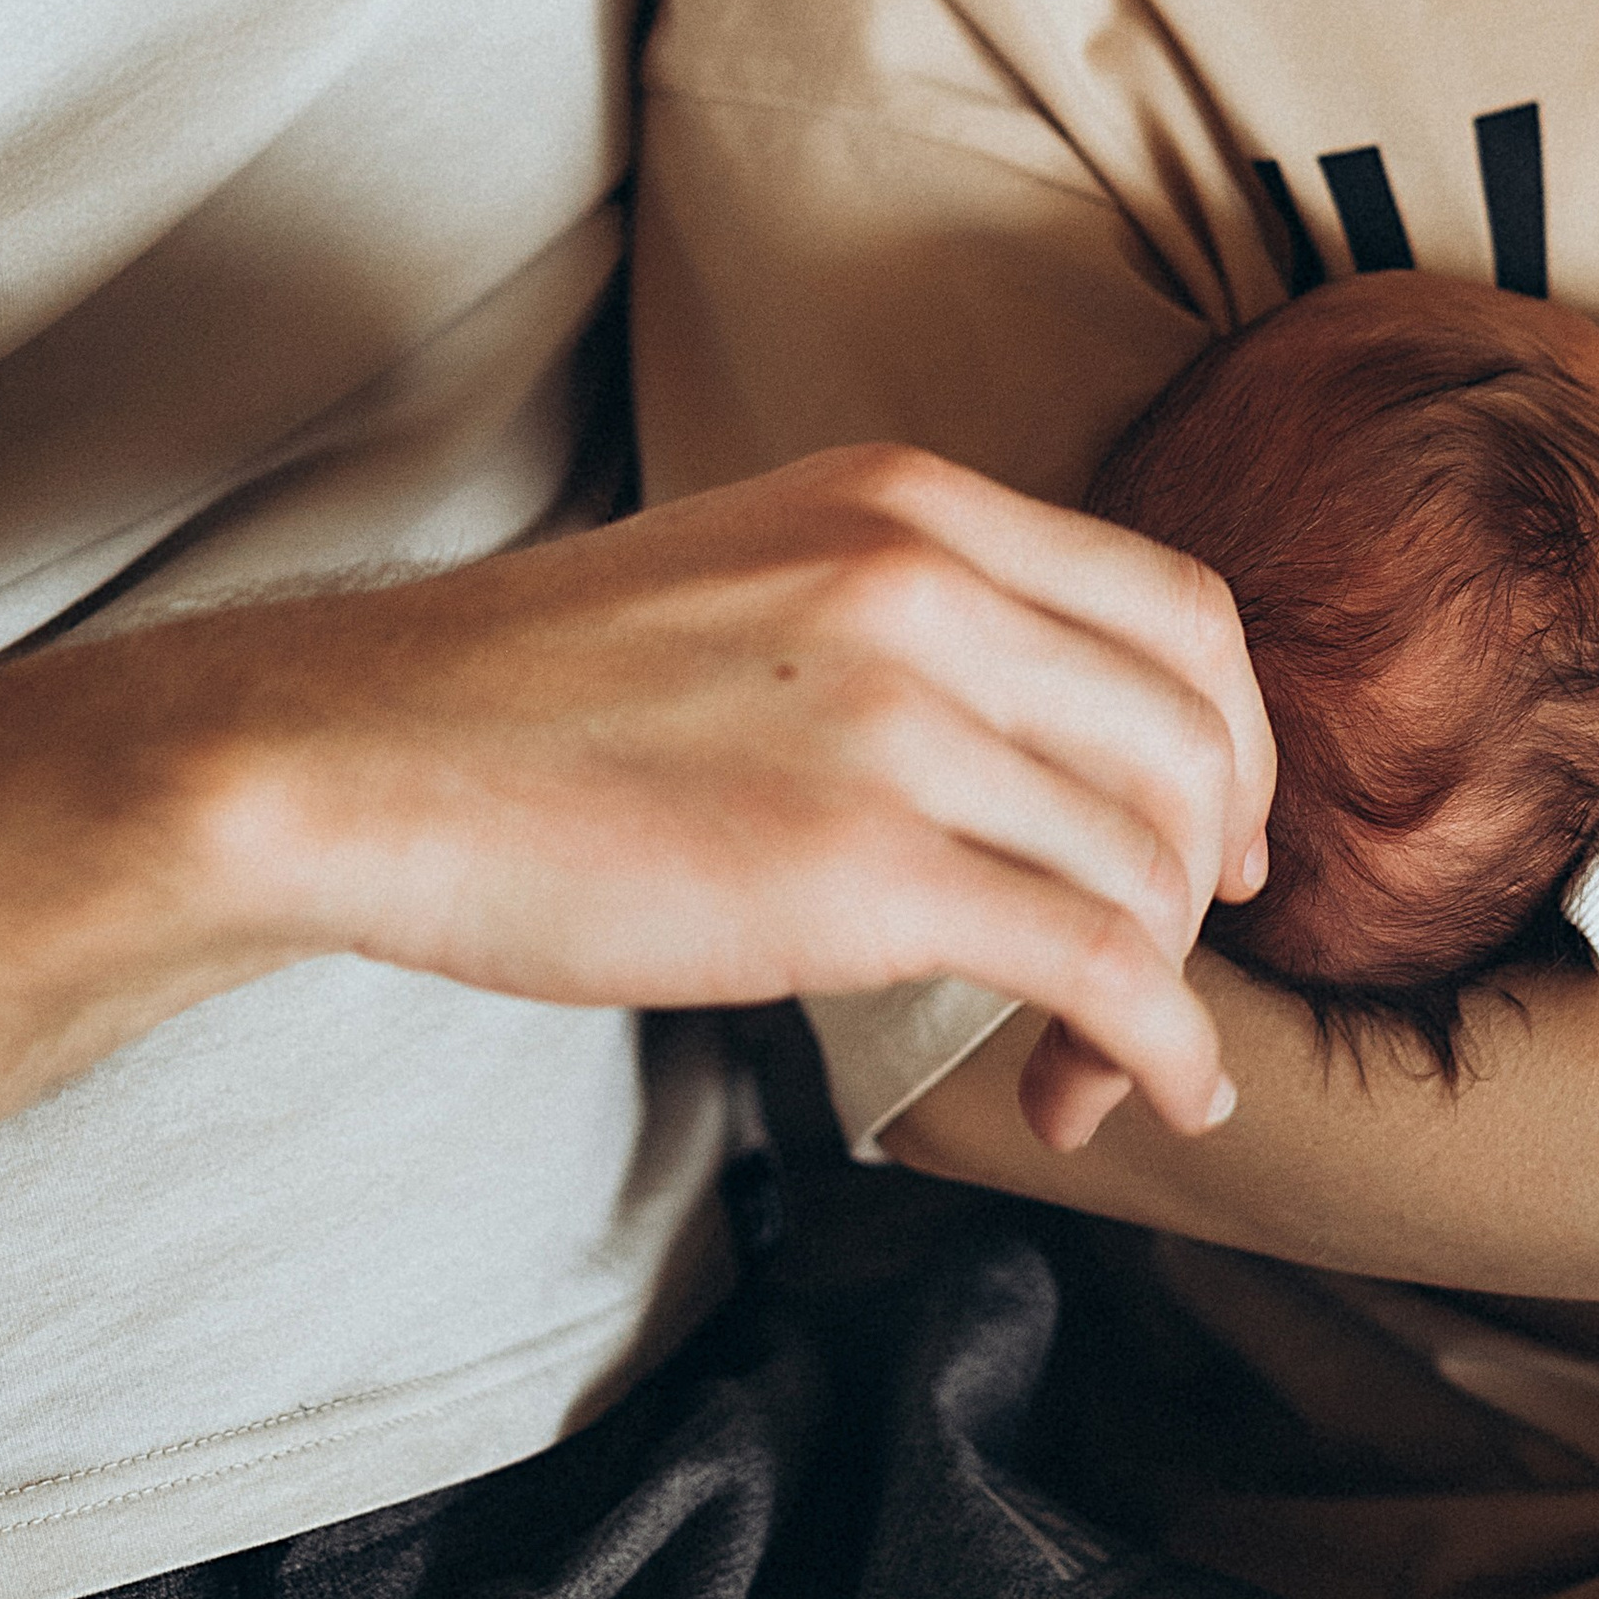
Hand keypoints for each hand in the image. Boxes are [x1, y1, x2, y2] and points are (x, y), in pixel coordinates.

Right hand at [0, 446, 1272, 1149]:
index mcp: (915, 503)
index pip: (1180, 608)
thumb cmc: (537, 692)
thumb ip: (913, 608)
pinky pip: (1098, 964)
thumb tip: (1044, 727)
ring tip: (1081, 1062)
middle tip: (1171, 962)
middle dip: (1208, 876)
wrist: (360, 753)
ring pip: (1147, 865)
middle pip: (1189, 741)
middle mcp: (933, 584)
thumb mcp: (761, 567)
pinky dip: (1162, 1046)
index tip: (1224, 833)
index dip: (1237, 737)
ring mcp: (902, 722)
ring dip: (1157, 990)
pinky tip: (1151, 1095)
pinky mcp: (860, 871)